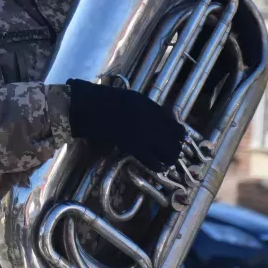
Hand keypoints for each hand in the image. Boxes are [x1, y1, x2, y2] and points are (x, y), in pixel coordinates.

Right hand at [65, 79, 185, 171]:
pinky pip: (151, 159)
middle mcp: (150, 119)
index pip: (174, 124)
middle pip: (173, 139)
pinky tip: (159, 168)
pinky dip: (157, 165)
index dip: (179, 134)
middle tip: (174, 153)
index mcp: (150, 106)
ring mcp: (143, 132)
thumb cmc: (104, 101)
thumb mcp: (132, 99)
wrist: (87, 107)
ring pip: (166, 151)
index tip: (180, 140)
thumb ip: (147, 109)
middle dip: (176, 148)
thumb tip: (161, 121)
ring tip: (168, 162)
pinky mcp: (132, 144)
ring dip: (169, 158)